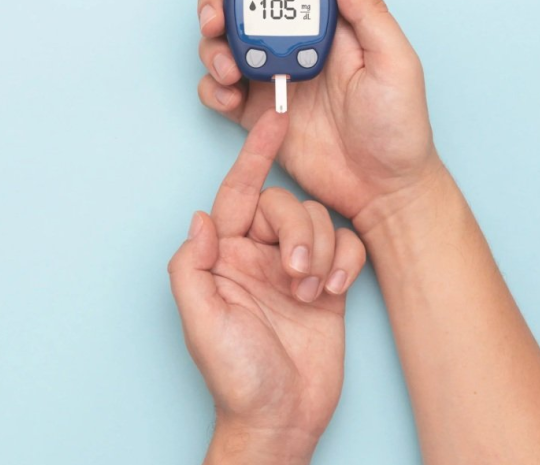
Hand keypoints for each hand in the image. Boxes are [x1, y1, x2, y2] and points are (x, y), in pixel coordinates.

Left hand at [168, 110, 366, 463]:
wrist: (282, 417)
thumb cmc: (236, 376)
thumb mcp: (201, 321)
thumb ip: (192, 266)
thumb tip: (201, 217)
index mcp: (225, 256)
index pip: (239, 193)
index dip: (255, 156)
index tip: (275, 121)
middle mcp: (259, 255)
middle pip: (286, 206)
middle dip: (297, 230)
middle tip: (297, 273)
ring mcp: (296, 269)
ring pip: (319, 222)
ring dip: (321, 250)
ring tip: (312, 291)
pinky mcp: (329, 284)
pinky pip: (346, 248)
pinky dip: (346, 262)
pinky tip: (336, 291)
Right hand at [196, 0, 445, 232]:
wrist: (384, 189)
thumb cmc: (399, 129)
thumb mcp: (396, 63)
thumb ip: (368, 13)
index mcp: (331, 28)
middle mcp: (298, 48)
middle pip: (244, 9)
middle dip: (218, 5)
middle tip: (214, 21)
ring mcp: (275, 82)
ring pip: (226, 48)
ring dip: (213, 50)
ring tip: (229, 71)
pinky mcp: (258, 117)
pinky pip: (221, 93)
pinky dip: (213, 90)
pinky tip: (229, 99)